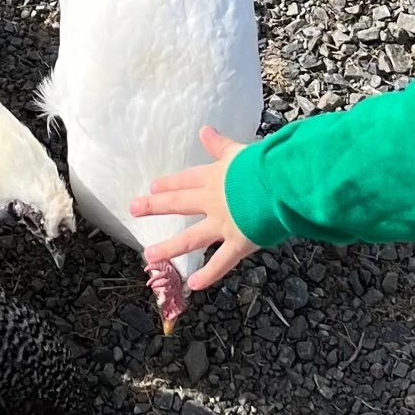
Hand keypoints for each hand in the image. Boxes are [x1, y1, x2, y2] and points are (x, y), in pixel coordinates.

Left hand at [129, 128, 259, 294]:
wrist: (280, 185)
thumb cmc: (265, 165)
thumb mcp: (240, 151)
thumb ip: (221, 145)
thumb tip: (204, 130)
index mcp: (216, 178)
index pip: (186, 180)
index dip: (169, 183)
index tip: (152, 186)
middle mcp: (214, 201)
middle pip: (179, 204)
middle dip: (155, 206)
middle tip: (134, 208)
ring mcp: (224, 224)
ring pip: (191, 238)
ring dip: (169, 248)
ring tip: (149, 256)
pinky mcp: (239, 242)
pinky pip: (221, 262)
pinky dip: (208, 275)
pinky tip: (192, 285)